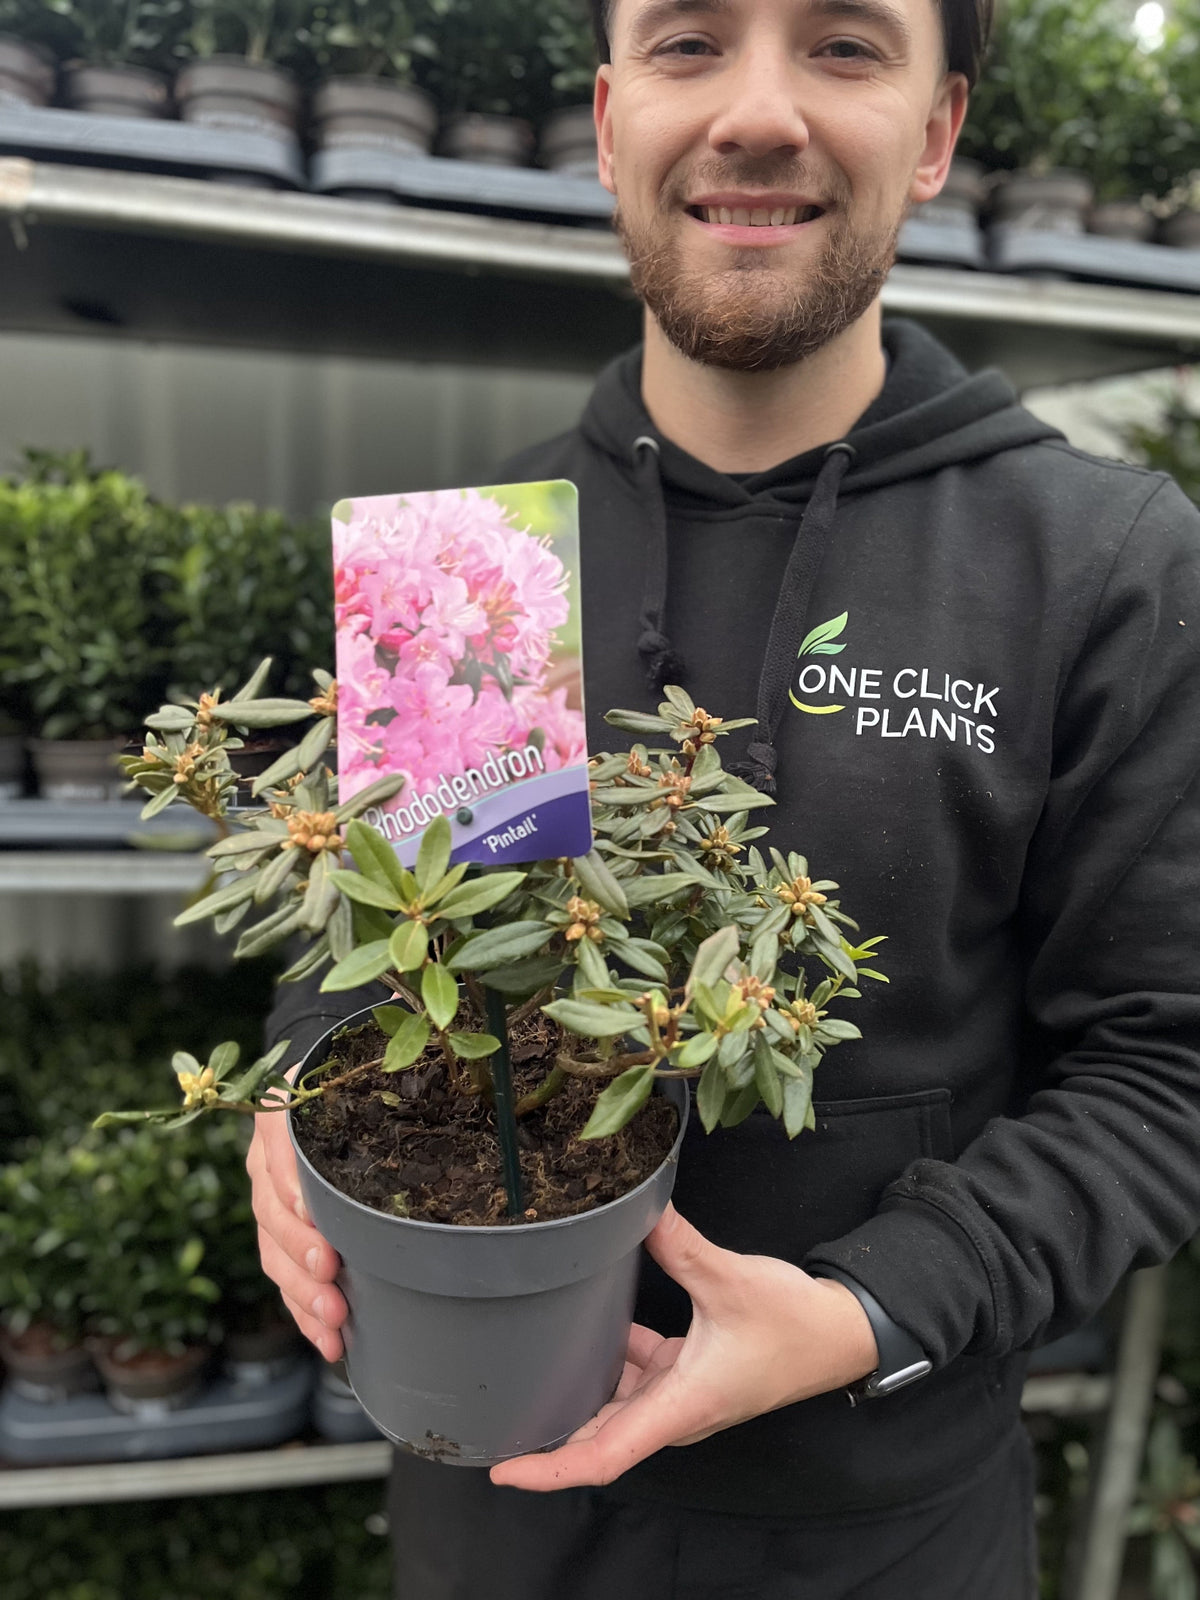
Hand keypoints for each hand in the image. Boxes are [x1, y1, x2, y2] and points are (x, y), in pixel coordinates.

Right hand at [245, 1073, 346, 1361]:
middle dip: (302, 1253)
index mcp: (281, 1120)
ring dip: (303, 1293)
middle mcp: (266, 1163)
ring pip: (274, 1254)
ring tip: (334, 1320)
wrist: (322, 1095)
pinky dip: (303, 1313)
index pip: (277, 1153)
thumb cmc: (350, 1087)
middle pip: (272, 1215)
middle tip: (331, 1278)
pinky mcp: (279, 1236)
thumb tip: (434, 1110)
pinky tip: (328, 1342)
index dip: (292, 1187)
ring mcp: (268, 1202)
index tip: (313, 1219)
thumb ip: (372, 1095)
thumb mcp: (353, 1081)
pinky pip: (283, 1279)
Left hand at [489, 1203, 878, 1491]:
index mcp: (681, 1406)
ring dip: (576, 1397)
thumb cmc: (795, 1324)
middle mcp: (675, 1411)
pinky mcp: (690, 1373)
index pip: (604, 1456)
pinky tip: (587, 1328)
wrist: (841, 1333)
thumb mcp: (731, 1279)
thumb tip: (638, 1207)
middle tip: (495, 1423)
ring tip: (526, 1376)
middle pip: (599, 1438)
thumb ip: (679, 1245)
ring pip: (615, 1407)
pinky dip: (610, 1360)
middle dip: (548, 1437)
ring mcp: (682, 1394)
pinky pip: (636, 1377)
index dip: (550, 1468)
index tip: (504, 1470)